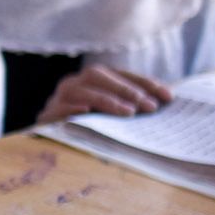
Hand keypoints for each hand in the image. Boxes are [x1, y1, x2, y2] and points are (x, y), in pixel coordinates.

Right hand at [36, 66, 171, 123]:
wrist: (51, 140)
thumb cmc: (91, 128)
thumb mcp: (113, 115)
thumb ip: (132, 107)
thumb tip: (165, 104)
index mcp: (91, 79)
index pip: (120, 74)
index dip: (144, 83)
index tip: (168, 97)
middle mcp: (74, 83)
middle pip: (97, 75)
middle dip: (126, 90)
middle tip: (150, 106)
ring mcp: (58, 98)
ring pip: (79, 90)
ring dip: (106, 100)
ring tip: (128, 112)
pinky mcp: (46, 116)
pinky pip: (58, 108)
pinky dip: (72, 109)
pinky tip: (87, 111)